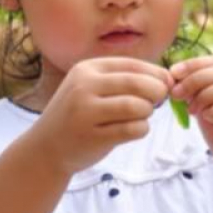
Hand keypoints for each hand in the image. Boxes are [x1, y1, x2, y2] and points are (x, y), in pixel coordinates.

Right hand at [29, 57, 171, 176]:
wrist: (46, 148)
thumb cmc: (79, 115)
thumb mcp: (92, 87)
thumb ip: (125, 80)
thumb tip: (167, 79)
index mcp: (87, 69)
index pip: (132, 65)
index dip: (156, 73)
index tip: (167, 83)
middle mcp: (84, 87)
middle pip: (136, 84)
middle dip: (156, 91)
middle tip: (158, 101)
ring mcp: (86, 112)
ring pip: (136, 106)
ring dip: (147, 112)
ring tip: (141, 116)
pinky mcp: (92, 137)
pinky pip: (132, 130)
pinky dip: (142, 129)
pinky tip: (135, 130)